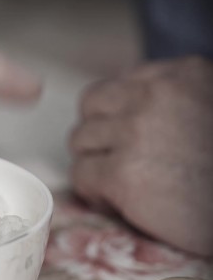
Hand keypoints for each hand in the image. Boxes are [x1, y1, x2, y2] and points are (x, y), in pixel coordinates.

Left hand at [70, 56, 212, 255]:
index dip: (114, 117)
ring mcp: (137, 133)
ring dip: (94, 164)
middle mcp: (157, 96)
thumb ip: (172, 102)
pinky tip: (120, 205)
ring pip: (80, 141)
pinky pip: (81, 175)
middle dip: (98, 137)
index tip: (126, 141)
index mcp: (185, 74)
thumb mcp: (208, 110)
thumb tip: (122, 113)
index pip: (118, 86)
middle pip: (91, 108)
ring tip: (121, 186)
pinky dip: (94, 193)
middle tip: (116, 163)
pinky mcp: (124, 175)